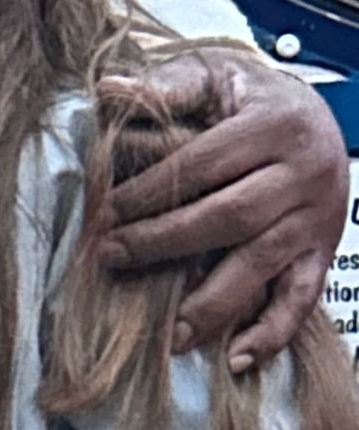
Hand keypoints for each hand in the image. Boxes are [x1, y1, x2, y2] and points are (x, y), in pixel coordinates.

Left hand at [100, 54, 345, 370]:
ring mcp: (317, 217)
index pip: (203, 164)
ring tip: (168, 334)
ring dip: (212, 302)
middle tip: (113, 259)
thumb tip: (107, 88)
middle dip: (165, 243)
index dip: (151, 191)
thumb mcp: (214, 72)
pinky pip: (302, 297)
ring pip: (262, 263)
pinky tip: (238, 357)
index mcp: (274, 123)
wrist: (318, 111)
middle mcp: (304, 171)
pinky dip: (273, 332)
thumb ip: (165, 84)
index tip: (106, 214)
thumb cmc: (251, 94)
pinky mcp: (323, 250)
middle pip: (230, 217)